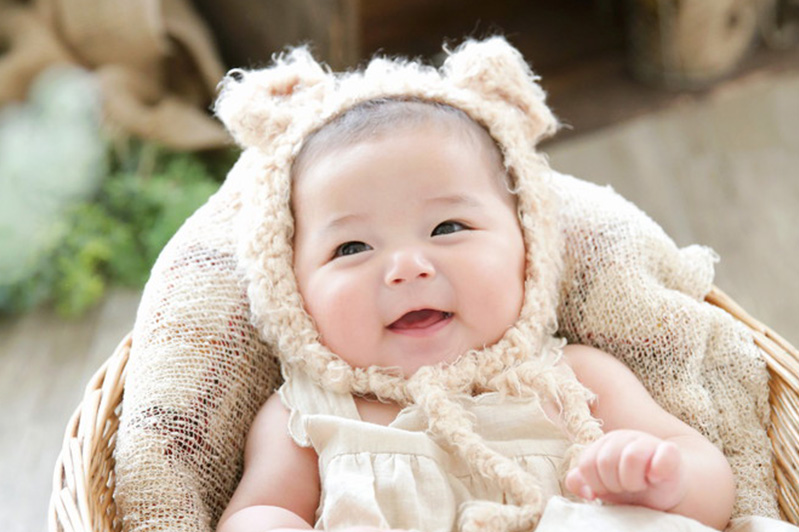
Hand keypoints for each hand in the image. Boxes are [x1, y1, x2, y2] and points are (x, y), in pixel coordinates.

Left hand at [565, 429, 686, 510]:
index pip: (586, 464)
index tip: (609, 489)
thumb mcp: (601, 485)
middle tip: (627, 487)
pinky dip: (658, 472)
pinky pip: (663, 457)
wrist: (664, 489)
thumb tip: (585, 491)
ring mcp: (647, 441)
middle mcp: (623, 437)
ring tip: (640, 484)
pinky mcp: (670, 452)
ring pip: (631, 458)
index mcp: (603, 443)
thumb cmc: (629, 485)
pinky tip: (655, 478)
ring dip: (634, 482)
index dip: (596, 484)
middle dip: (614, 484)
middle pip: (605, 462)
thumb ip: (581, 482)